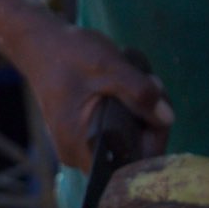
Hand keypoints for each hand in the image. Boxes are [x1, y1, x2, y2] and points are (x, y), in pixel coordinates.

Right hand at [20, 16, 172, 172]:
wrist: (41, 44)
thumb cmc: (69, 54)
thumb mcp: (108, 66)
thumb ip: (139, 92)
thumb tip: (167, 118)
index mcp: (80, 147)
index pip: (132, 163)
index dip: (155, 137)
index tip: (158, 105)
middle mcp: (78, 156)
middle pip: (133, 152)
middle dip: (149, 120)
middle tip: (150, 83)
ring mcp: (80, 146)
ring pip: (127, 140)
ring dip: (141, 113)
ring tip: (137, 79)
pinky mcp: (84, 135)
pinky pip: (117, 132)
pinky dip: (128, 111)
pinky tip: (126, 86)